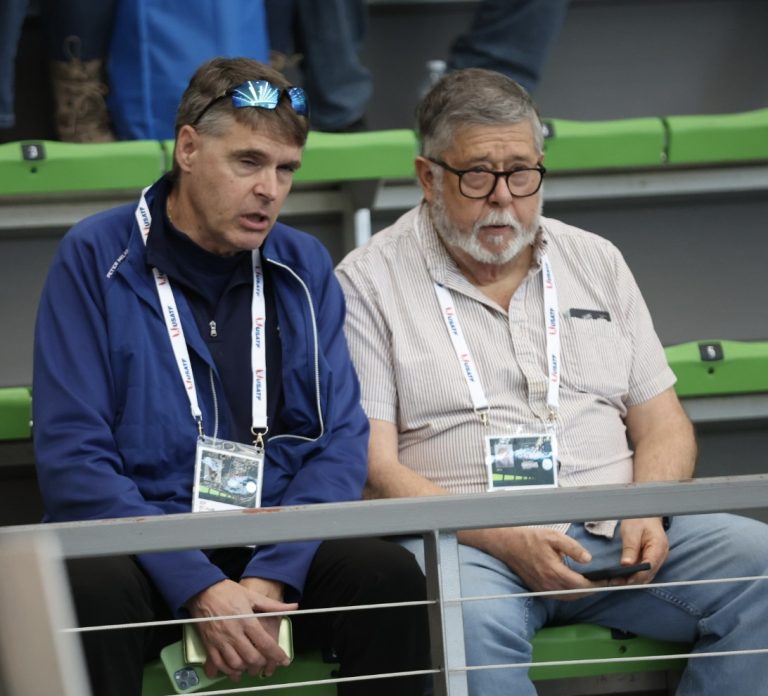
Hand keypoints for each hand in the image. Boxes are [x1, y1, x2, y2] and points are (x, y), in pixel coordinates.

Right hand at [186, 579, 296, 680]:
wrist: (203, 590)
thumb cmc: (229, 592)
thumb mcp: (252, 595)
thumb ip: (273, 605)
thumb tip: (293, 607)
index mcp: (246, 620)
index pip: (265, 643)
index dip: (277, 655)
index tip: (284, 660)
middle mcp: (233, 632)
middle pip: (251, 657)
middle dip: (262, 663)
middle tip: (266, 662)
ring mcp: (220, 640)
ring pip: (235, 664)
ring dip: (245, 669)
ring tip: (251, 666)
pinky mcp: (208, 644)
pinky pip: (218, 664)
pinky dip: (227, 671)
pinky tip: (234, 670)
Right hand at [465, 526, 597, 599]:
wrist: (508, 545)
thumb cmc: (530, 538)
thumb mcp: (553, 537)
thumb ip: (572, 548)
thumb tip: (588, 559)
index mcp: (553, 571)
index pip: (582, 585)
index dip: (599, 584)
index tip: (612, 580)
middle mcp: (549, 584)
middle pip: (578, 594)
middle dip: (595, 589)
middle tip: (610, 582)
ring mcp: (544, 589)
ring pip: (570, 597)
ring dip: (584, 592)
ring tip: (598, 584)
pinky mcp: (540, 590)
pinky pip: (561, 595)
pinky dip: (572, 593)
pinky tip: (579, 585)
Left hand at [617, 516, 668, 584]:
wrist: (646, 514)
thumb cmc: (639, 519)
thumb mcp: (631, 531)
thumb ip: (630, 548)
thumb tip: (626, 565)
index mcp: (658, 547)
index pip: (649, 567)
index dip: (637, 576)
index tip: (623, 581)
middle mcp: (661, 555)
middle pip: (648, 574)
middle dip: (632, 580)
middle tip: (615, 582)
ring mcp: (657, 558)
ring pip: (646, 574)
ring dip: (632, 579)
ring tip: (615, 580)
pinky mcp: (652, 559)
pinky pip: (644, 570)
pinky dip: (634, 574)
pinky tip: (622, 575)